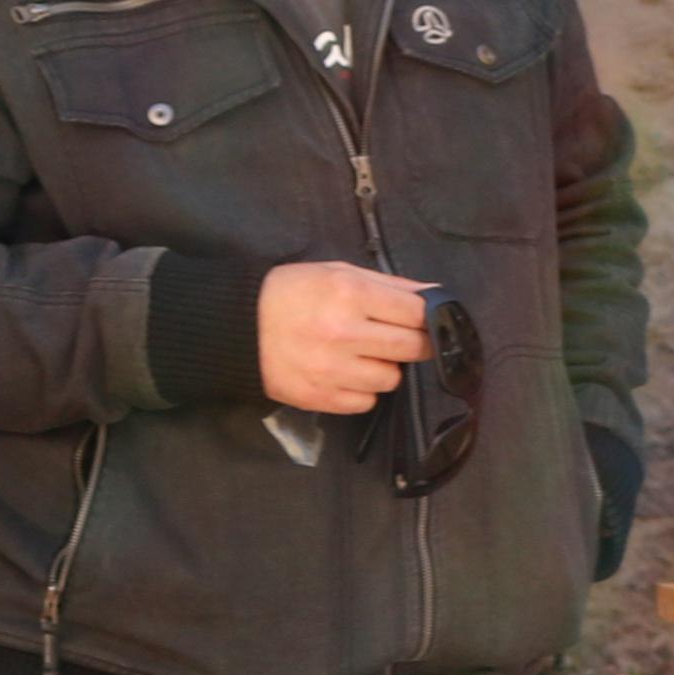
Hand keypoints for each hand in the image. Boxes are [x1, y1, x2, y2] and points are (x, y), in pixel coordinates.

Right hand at [258, 262, 433, 413]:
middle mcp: (344, 332)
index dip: (427, 317)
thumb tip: (436, 295)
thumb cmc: (291, 293)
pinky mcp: (320, 397)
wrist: (236, 326)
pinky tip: (343, 373)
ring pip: (392, 378)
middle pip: (413, 348)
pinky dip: (361, 390)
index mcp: (350, 293)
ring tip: (360, 354)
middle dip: (413, 344)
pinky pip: (366, 402)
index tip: (422, 321)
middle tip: (396, 338)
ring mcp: (332, 369)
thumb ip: (390, 284)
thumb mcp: (338, 273)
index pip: (418, 313)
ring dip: (384, 368)